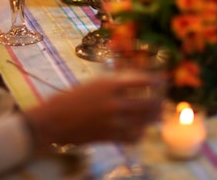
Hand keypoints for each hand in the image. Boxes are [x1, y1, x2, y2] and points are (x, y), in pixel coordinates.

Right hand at [23, 74, 163, 149]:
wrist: (53, 121)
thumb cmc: (69, 98)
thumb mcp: (93, 84)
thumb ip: (114, 83)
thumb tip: (134, 81)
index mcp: (109, 85)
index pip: (142, 81)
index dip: (156, 81)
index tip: (162, 80)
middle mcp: (115, 103)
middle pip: (148, 103)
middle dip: (159, 100)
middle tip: (163, 99)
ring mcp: (113, 122)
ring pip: (144, 121)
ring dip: (153, 117)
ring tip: (157, 114)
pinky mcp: (110, 137)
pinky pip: (134, 136)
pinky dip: (140, 132)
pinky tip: (141, 129)